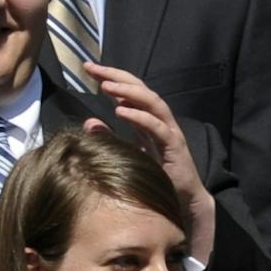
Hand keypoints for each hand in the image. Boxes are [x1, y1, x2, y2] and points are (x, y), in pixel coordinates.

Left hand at [81, 63, 216, 261]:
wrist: (182, 202)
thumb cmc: (156, 178)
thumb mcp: (127, 153)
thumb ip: (110, 138)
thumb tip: (89, 122)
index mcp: (148, 121)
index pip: (130, 92)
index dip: (111, 77)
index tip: (89, 68)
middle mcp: (160, 122)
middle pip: (142, 90)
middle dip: (117, 77)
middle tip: (94, 68)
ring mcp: (169, 134)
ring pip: (153, 103)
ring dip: (129, 93)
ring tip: (107, 86)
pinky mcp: (175, 148)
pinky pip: (158, 128)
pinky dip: (140, 118)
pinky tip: (122, 112)